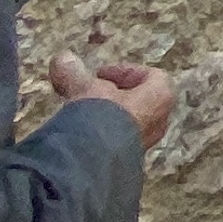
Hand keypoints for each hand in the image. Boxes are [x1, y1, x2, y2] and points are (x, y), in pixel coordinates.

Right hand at [52, 54, 177, 150]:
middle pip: (140, 100)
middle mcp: (159, 121)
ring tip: (80, 114)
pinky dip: (102, 136)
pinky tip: (80, 137)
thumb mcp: (85, 89)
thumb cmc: (101, 117)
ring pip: (128, 123)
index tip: (100, 75)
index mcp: (160, 97)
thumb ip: (74, 73)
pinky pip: (118, 143)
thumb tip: (62, 58)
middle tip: (90, 93)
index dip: (126, 72)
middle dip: (113, 95)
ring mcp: (145, 144)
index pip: (152, 76)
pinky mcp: (128, 162)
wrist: (95, 163)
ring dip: (106, 116)